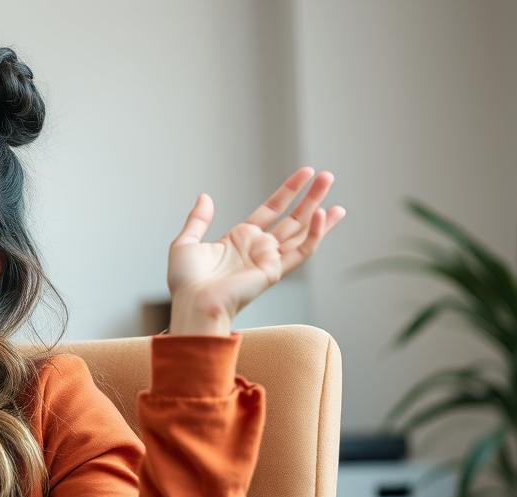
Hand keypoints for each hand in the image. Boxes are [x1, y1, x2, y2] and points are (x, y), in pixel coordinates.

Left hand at [166, 168, 344, 334]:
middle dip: (310, 197)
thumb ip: (198, 220)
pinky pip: (301, 251)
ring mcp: (268, 260)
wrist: (192, 303)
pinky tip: (321, 215)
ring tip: (330, 186)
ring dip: (318, 209)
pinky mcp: (274, 271)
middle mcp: (258, 249)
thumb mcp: (187, 243)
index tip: (304, 174)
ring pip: (302, 231)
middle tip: (327, 176)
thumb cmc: (186, 282)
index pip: (271, 210)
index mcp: (240, 240)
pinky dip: (314, 234)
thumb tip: (205, 196)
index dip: (288, 191)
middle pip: (292, 218)